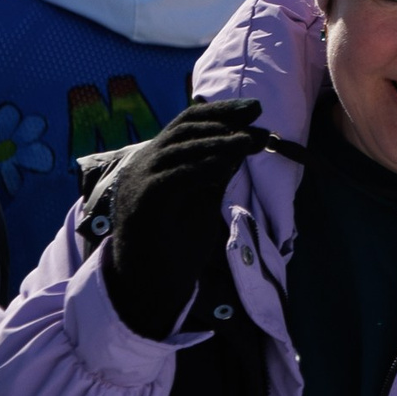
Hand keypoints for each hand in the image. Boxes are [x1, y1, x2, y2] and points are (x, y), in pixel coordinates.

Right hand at [99, 99, 264, 338]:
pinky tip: (226, 166)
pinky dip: (201, 168)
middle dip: (223, 120)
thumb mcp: (203, 200)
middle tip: (256, 119)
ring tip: (248, 141)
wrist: (150, 285)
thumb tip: (242, 142)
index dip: (221, 112)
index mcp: (158, 162)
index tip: (254, 109)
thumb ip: (217, 171)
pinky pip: (173, 177)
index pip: (187, 124)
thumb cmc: (176, 245)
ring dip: (217, 142)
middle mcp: (144, 165)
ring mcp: (139, 182)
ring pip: (179, 149)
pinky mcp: (142, 203)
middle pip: (183, 128)